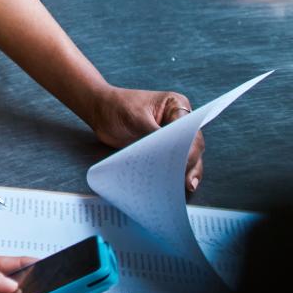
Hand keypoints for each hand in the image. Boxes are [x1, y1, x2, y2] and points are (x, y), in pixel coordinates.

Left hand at [88, 86, 204, 192]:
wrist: (99, 111)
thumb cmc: (117, 106)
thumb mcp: (135, 118)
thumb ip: (153, 133)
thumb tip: (169, 152)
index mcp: (175, 105)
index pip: (190, 128)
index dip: (189, 148)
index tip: (184, 163)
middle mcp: (178, 120)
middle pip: (192, 144)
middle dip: (191, 162)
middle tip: (188, 181)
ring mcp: (171, 135)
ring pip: (186, 156)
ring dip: (187, 171)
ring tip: (187, 186)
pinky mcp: (161, 148)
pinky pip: (171, 161)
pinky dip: (173, 172)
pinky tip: (174, 184)